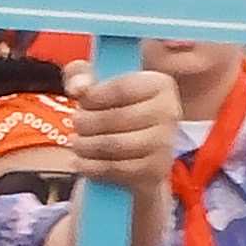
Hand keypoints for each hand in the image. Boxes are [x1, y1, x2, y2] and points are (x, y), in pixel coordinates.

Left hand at [59, 64, 180, 187]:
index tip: (81, 101)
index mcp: (159, 84)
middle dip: (87, 122)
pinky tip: (82, 162)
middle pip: (117, 118)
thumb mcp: (100, 84)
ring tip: (77, 142)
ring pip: (114, 145)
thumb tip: (78, 88)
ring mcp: (164, 143)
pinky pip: (117, 169)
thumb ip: (81, 75)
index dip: (94, 96)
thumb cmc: (119, 108)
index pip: (121, 88)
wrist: (144, 148)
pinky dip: (93, 167)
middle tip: (76, 123)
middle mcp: (169, 112)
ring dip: (87, 145)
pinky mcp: (155, 169)